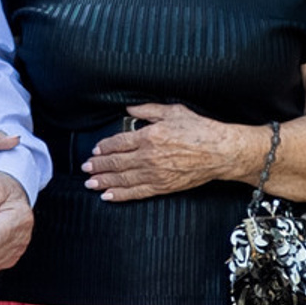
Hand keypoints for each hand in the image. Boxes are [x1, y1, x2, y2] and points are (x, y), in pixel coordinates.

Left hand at [84, 103, 251, 203]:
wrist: (220, 152)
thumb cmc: (200, 129)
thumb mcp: (173, 111)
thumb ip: (148, 109)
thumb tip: (129, 108)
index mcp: (149, 136)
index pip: (118, 143)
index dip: (103, 148)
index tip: (94, 151)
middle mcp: (148, 156)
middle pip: (116, 162)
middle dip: (98, 166)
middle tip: (86, 169)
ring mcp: (155, 174)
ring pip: (122, 179)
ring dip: (104, 182)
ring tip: (91, 184)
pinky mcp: (163, 186)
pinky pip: (136, 192)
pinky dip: (120, 195)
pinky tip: (108, 196)